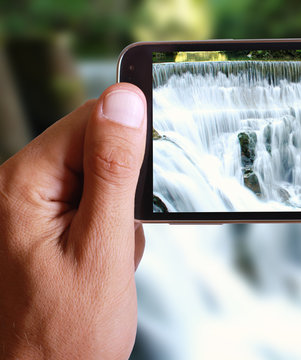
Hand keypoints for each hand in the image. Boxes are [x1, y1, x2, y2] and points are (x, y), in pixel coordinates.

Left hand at [0, 83, 146, 358]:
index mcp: (23, 184)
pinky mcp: (41, 223)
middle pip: (92, 147)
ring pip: (97, 177)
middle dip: (124, 187)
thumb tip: (125, 101)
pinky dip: (108, 226)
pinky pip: (88, 203)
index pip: (88, 118)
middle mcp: (16, 188)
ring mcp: (26, 207)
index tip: (151, 173)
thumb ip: (114, 169)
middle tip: (123, 232)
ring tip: (111, 254)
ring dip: (119, 212)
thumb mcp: (104, 247)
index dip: (130, 140)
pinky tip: (103, 257)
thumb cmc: (67, 331)